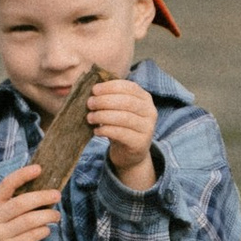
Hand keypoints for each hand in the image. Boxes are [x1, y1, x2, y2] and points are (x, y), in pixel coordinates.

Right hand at [0, 160, 62, 240]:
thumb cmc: (8, 226)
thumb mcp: (5, 211)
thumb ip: (19, 198)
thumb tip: (47, 184)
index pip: (6, 184)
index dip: (22, 175)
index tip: (39, 169)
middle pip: (21, 203)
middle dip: (42, 197)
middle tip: (57, 195)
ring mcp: (1, 234)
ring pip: (29, 220)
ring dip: (48, 215)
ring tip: (56, 215)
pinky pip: (33, 235)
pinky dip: (44, 230)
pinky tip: (47, 229)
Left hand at [88, 74, 158, 188]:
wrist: (130, 154)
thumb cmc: (121, 126)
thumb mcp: (118, 110)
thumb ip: (111, 98)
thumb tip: (93, 90)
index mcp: (145, 98)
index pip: (129, 87)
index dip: (110, 87)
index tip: (94, 90)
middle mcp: (150, 111)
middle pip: (127, 101)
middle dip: (104, 101)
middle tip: (89, 104)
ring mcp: (147, 128)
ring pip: (124, 117)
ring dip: (103, 116)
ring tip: (90, 117)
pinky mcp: (140, 142)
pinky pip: (121, 133)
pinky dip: (106, 130)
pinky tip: (96, 131)